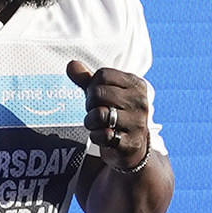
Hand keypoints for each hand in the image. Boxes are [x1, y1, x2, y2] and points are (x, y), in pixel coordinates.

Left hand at [64, 58, 154, 176]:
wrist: (133, 147)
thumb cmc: (116, 114)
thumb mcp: (104, 94)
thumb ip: (87, 79)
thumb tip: (72, 64)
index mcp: (136, 84)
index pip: (103, 75)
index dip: (92, 86)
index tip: (97, 97)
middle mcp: (140, 102)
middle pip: (99, 92)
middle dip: (89, 103)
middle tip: (95, 111)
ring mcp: (137, 123)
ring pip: (100, 114)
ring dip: (91, 121)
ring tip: (96, 124)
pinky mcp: (131, 142)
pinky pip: (103, 135)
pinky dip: (96, 136)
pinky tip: (102, 136)